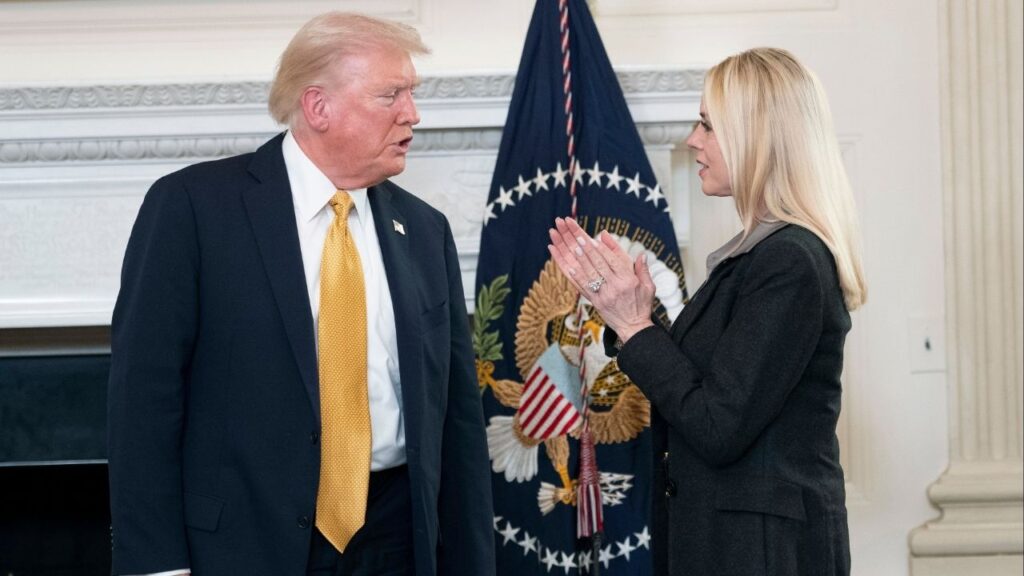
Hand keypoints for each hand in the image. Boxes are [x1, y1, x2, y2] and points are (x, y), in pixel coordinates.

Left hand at [547, 217, 655, 342]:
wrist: (634, 327)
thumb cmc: (642, 305)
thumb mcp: (649, 287)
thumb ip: (643, 269)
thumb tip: (642, 254)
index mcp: (629, 280)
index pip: (614, 260)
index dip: (603, 249)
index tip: (594, 239)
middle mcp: (616, 286)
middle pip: (600, 264)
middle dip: (589, 250)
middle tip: (580, 238)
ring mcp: (605, 295)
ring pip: (591, 274)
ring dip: (581, 260)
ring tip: (574, 248)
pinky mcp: (597, 303)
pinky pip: (585, 288)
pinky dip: (578, 277)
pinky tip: (571, 268)